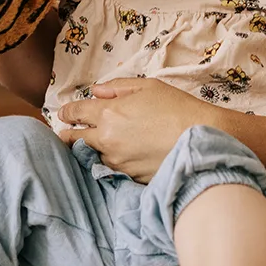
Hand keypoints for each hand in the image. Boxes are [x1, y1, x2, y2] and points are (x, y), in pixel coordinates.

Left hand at [55, 77, 218, 181]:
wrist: (203, 138)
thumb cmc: (178, 108)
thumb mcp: (148, 86)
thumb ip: (116, 88)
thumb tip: (96, 92)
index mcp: (108, 114)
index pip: (75, 113)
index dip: (66, 112)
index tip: (63, 114)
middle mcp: (107, 140)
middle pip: (73, 140)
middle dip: (67, 135)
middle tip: (66, 134)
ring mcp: (117, 162)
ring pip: (90, 157)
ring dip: (89, 151)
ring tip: (93, 147)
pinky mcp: (129, 178)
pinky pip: (110, 170)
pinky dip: (107, 164)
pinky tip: (115, 159)